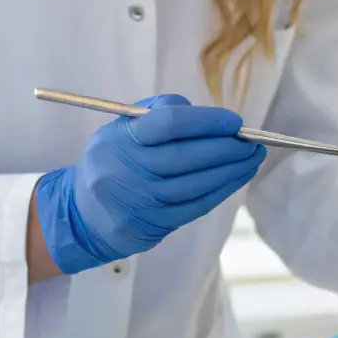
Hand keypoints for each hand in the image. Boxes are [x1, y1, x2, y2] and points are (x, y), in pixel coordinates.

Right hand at [33, 95, 264, 273]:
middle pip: (187, 156)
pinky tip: (236, 178)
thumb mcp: (122, 127)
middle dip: (227, 148)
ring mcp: (141, 201)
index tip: (234, 122)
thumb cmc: (114, 159)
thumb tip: (207, 117)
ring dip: (231, 171)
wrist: (83, 213)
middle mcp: (128, 170)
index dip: (206, 121)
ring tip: (252, 159)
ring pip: (196, 184)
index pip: (167, 124)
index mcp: (120, 139)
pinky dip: (221, 191)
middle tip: (253, 142)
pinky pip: (195, 206)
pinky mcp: (153, 225)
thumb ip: (160, 112)